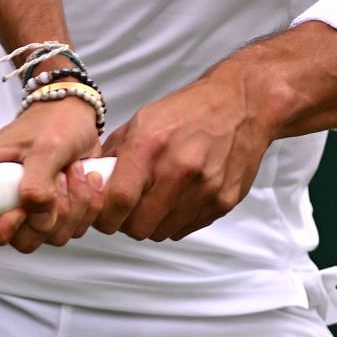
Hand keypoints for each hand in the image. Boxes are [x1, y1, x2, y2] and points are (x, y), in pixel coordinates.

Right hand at [0, 95, 104, 253]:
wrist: (76, 114)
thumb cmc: (53, 122)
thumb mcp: (46, 147)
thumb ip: (37, 185)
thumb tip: (37, 216)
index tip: (22, 209)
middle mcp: (0, 201)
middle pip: (20, 239)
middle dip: (50, 214)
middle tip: (60, 177)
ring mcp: (27, 210)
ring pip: (50, 237)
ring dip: (74, 206)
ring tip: (74, 170)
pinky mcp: (51, 213)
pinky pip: (71, 229)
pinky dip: (87, 207)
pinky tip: (86, 178)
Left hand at [95, 61, 276, 241]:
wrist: (243, 104)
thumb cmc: (190, 110)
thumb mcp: (143, 119)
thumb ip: (116, 153)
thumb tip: (93, 181)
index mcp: (151, 146)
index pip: (117, 201)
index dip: (105, 215)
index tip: (105, 214)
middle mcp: (178, 170)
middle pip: (138, 227)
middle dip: (128, 222)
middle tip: (131, 208)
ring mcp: (204, 189)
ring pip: (161, 232)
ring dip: (153, 222)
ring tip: (157, 199)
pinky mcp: (223, 202)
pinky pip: (186, 229)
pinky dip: (176, 220)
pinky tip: (180, 197)